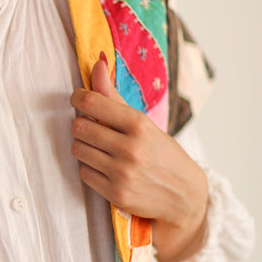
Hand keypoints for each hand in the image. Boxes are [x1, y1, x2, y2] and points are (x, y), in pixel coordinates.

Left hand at [70, 56, 207, 261]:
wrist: (184, 196)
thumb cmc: (162, 154)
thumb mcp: (144, 124)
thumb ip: (114, 97)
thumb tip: (97, 64)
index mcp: (139, 125)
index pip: (92, 103)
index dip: (78, 98)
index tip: (78, 99)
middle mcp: (130, 149)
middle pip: (80, 127)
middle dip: (81, 125)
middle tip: (91, 127)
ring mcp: (122, 173)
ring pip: (78, 149)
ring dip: (83, 146)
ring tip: (99, 148)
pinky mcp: (115, 194)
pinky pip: (83, 173)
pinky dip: (89, 168)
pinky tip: (104, 167)